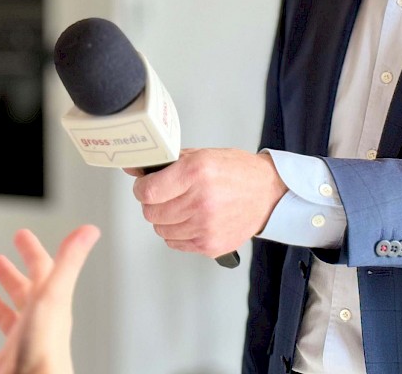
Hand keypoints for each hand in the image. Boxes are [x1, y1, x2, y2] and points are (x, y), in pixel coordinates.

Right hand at [0, 225, 100, 373]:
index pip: (41, 268)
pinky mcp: (9, 364)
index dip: (31, 250)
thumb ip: (69, 262)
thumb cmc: (44, 347)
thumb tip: (90, 229)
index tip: (21, 235)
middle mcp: (37, 321)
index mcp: (49, 302)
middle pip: (24, 292)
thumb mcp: (53, 295)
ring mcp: (23, 343)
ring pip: (8, 319)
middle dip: (10, 275)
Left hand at [130, 148, 287, 258]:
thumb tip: (134, 169)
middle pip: (151, 212)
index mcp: (197, 172)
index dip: (141, 188)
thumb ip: (167, 162)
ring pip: (161, 230)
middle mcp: (200, 201)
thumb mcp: (202, 155)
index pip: (148, 191)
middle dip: (153, 203)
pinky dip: (178, 232)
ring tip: (183, 207)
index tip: (145, 186)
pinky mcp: (209, 245)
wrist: (267, 194)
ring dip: (166, 219)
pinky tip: (192, 219)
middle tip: (166, 196)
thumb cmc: (237, 172)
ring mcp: (205, 226)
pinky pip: (175, 243)